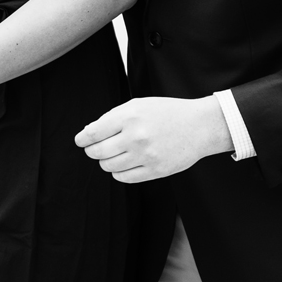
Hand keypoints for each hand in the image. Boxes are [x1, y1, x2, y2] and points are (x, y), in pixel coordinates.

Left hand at [75, 97, 230, 182]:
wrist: (200, 126)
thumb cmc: (168, 113)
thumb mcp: (140, 105)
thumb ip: (113, 117)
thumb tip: (88, 133)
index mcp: (130, 115)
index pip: (93, 133)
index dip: (83, 139)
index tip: (81, 141)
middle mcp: (136, 136)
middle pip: (97, 152)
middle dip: (93, 150)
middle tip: (96, 148)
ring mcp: (145, 155)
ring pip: (108, 166)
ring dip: (107, 161)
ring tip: (116, 154)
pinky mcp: (154, 171)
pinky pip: (123, 177)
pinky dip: (119, 172)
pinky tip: (126, 163)